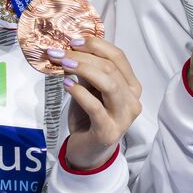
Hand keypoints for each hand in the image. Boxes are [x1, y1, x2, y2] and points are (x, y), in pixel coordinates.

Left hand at [47, 36, 142, 170]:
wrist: (88, 151)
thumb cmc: (90, 118)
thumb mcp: (90, 90)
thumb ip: (87, 71)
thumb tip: (72, 48)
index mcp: (132, 86)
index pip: (118, 57)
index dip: (96, 45)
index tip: (73, 41)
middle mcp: (133, 100)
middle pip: (111, 68)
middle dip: (83, 56)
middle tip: (59, 52)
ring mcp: (123, 117)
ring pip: (108, 84)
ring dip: (83, 69)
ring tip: (62, 64)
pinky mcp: (108, 131)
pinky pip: (95, 106)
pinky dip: (79, 92)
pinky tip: (66, 84)